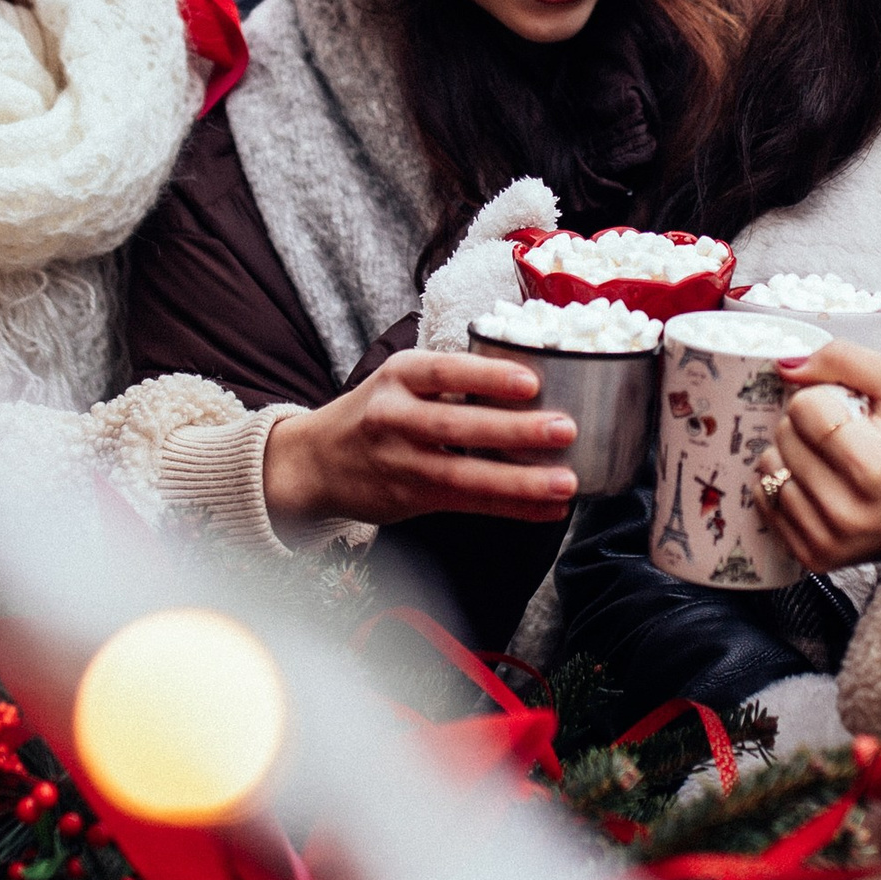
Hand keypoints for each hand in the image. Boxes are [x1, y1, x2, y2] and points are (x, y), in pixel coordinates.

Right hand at [263, 349, 578, 531]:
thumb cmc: (376, 414)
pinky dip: (511, 508)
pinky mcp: (408, 498)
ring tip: (566, 484)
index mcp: (399, 375)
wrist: (314, 461)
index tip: (531, 381)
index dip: (487, 376)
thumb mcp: (401, 382)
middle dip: (515, 429)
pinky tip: (547, 509)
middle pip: (458, 425)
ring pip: (464, 475)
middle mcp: (393, 416)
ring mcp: (399, 461)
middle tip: (565, 428)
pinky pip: (467, 504)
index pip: (445, 370)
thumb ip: (452, 381)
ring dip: (520, 481)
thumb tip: (538, 382)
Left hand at [757, 339, 880, 570]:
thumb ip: (845, 358)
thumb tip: (785, 364)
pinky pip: (766, 501)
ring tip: (834, 461)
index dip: (824, 397)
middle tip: (847, 437)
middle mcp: (847, 512)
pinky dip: (786, 484)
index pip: (804, 406)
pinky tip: (820, 483)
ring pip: (769, 467)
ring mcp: (828, 539)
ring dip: (794, 454)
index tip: (853, 412)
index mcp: (873, 468)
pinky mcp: (813, 556)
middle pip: (783, 434)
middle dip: (808, 425)